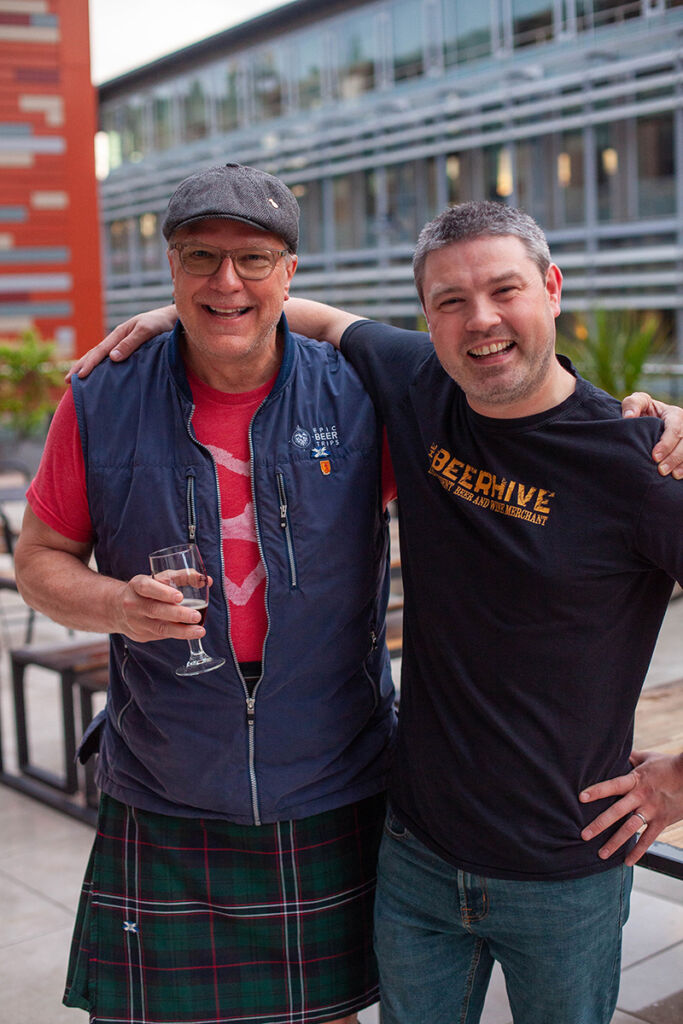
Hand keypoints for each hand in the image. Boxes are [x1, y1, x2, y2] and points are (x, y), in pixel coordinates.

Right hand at [66, 305, 177, 380]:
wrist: (172, 320)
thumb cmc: (160, 324)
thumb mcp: (146, 331)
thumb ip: (131, 343)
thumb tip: (112, 358)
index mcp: (119, 335)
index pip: (99, 351)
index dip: (89, 364)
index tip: (79, 377)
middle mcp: (117, 340)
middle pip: (95, 354)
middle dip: (80, 367)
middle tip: (67, 381)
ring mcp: (122, 346)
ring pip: (101, 358)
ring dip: (88, 368)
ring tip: (76, 381)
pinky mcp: (129, 353)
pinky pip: (112, 362)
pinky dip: (102, 369)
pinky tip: (99, 378)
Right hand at [112, 572, 208, 642]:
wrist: (116, 609)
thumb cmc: (146, 589)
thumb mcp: (159, 578)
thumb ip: (183, 576)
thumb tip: (206, 580)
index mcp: (137, 585)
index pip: (147, 588)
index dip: (163, 592)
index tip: (180, 597)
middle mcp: (133, 604)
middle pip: (155, 610)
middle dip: (178, 614)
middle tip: (196, 616)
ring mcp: (136, 622)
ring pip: (159, 628)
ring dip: (182, 631)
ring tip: (200, 631)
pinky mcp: (141, 635)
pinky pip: (161, 636)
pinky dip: (177, 635)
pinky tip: (191, 634)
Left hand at [579, 749, 682, 864]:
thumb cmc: (667, 765)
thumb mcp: (646, 757)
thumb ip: (629, 758)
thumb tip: (613, 753)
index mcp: (635, 779)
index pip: (613, 785)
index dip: (597, 791)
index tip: (581, 798)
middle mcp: (641, 797)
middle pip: (617, 812)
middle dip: (599, 824)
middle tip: (584, 835)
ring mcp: (652, 811)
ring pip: (630, 829)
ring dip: (615, 842)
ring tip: (601, 854)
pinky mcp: (662, 821)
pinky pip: (648, 839)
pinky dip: (638, 851)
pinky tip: (627, 862)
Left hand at [622, 392, 682, 477]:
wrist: (647, 421)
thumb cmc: (641, 410)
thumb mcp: (636, 402)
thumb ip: (632, 405)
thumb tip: (629, 416)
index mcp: (674, 414)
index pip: (675, 428)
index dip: (666, 443)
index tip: (654, 456)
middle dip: (674, 457)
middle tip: (661, 470)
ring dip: (682, 464)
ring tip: (672, 475)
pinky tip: (678, 476)